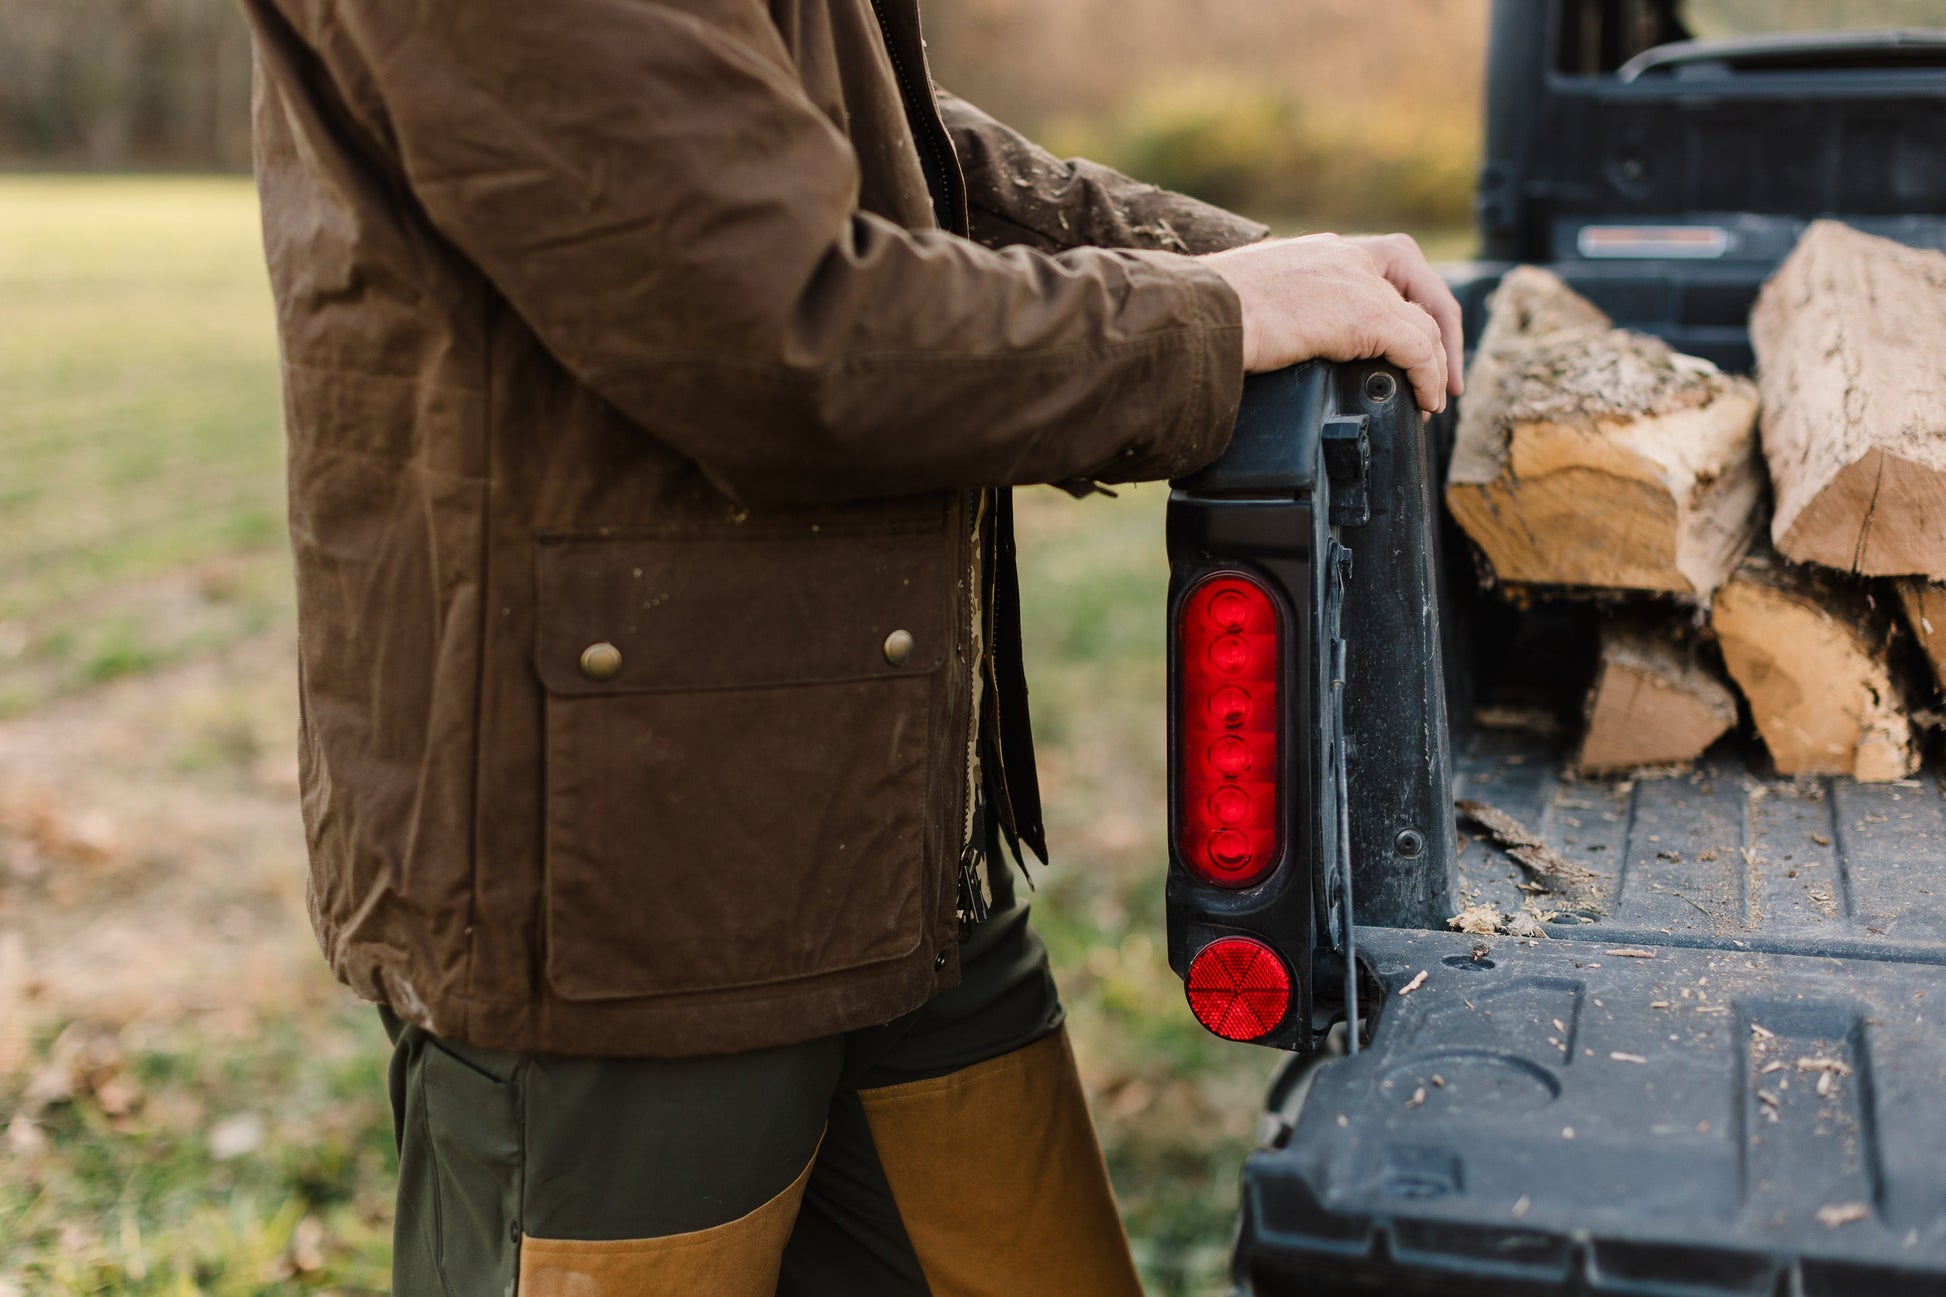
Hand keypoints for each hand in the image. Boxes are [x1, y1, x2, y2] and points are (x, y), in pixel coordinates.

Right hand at [1201, 232, 1464, 412]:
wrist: (1201, 314)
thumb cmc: (1206, 315)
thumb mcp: (1252, 301)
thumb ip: (1281, 311)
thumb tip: (1277, 344)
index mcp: (1319, 251)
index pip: (1386, 262)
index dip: (1410, 299)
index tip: (1415, 337)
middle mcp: (1345, 256)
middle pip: (1419, 281)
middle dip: (1442, 327)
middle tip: (1444, 371)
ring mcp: (1358, 283)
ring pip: (1424, 321)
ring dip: (1437, 364)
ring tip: (1433, 400)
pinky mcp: (1365, 315)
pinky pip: (1418, 347)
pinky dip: (1428, 376)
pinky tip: (1424, 400)